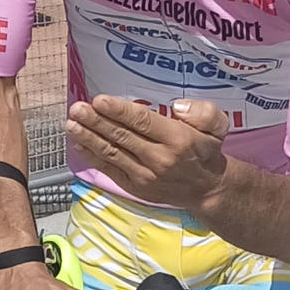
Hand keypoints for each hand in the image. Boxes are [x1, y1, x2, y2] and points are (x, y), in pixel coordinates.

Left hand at [66, 96, 228, 211]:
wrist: (206, 189)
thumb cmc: (207, 151)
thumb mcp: (218, 126)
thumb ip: (204, 112)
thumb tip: (178, 107)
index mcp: (177, 139)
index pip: (143, 122)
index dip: (119, 111)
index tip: (99, 100)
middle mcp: (159, 158)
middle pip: (122, 137)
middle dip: (96, 121)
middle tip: (77, 108)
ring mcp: (144, 175)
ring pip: (112, 153)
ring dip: (89, 137)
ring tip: (71, 124)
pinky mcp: (135, 186)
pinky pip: (110, 169)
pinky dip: (92, 156)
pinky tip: (78, 143)